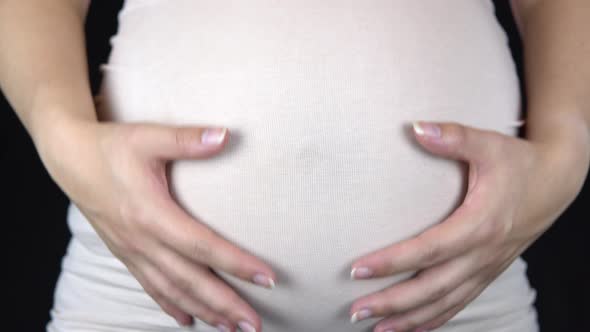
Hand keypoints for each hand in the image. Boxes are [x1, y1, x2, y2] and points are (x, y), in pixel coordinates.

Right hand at [37, 117, 275, 331]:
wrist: (69, 159)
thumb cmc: (110, 147)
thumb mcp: (148, 137)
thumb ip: (186, 139)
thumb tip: (225, 135)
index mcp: (150, 213)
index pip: (201, 245)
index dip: (235, 263)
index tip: (266, 278)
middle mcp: (141, 240)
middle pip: (189, 280)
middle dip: (224, 304)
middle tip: (253, 324)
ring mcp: (132, 252)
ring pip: (171, 290)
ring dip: (203, 311)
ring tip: (231, 328)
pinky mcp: (126, 254)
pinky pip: (151, 287)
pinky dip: (171, 306)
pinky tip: (187, 320)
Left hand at [347, 120, 588, 331]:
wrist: (558, 181)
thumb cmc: (519, 162)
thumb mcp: (489, 144)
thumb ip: (453, 136)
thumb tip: (415, 127)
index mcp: (479, 225)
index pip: (427, 250)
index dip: (391, 262)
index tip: (356, 270)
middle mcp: (482, 255)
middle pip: (432, 289)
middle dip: (392, 303)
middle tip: (355, 310)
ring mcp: (486, 268)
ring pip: (445, 304)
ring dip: (409, 319)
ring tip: (375, 330)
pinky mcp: (487, 272)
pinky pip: (459, 304)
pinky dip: (434, 320)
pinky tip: (411, 328)